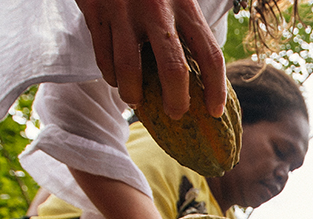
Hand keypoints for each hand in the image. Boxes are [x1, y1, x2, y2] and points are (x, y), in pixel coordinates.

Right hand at [75, 0, 226, 118]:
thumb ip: (189, 27)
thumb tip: (204, 78)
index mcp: (186, 6)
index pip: (211, 55)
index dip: (216, 89)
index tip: (214, 112)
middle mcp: (157, 9)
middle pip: (173, 70)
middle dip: (175, 101)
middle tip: (175, 113)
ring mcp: (124, 10)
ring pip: (129, 70)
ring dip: (133, 95)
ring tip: (136, 101)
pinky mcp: (96, 11)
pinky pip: (103, 57)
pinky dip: (110, 76)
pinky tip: (117, 79)